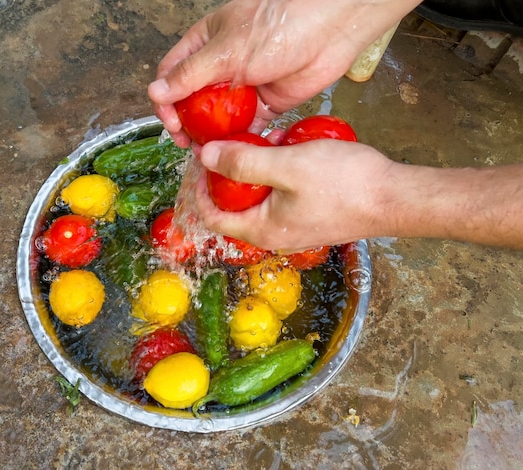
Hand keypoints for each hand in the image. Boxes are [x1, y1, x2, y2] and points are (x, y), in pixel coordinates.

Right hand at [148, 0, 420, 146]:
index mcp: (204, 45)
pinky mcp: (267, 104)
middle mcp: (221, 67)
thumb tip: (155, 93)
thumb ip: (190, 76)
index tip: (171, 123)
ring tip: (208, 154)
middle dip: (187, 124)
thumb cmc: (277, 25)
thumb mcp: (225, 52)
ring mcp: (244, 87)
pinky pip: (246, 128)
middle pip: (193, 102)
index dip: (166, 101)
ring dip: (211, 137)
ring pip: (219, 118)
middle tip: (187, 143)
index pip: (172, 76)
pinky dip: (239, 141)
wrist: (329, 29)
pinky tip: (234, 152)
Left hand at [194, 140, 522, 249]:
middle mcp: (275, 234)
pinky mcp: (312, 215)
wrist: (396, 198)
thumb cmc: (344, 183)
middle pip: (236, 206)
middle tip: (234, 142)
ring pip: (261, 197)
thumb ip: (243, 162)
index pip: (214, 217)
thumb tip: (205, 157)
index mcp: (262, 229)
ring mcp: (295, 227)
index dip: (200, 189)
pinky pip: (283, 194)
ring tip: (266, 139)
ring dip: (258, 169)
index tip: (202, 159)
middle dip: (231, 173)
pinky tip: (291, 147)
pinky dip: (279, 172)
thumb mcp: (287, 165)